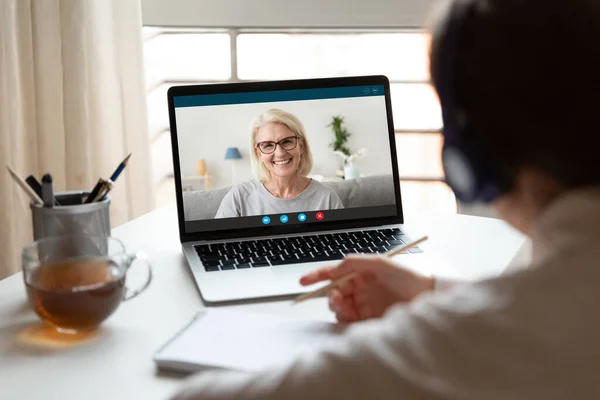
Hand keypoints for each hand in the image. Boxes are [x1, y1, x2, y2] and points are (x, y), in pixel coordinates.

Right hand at [300, 255, 434, 322]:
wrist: (428, 299)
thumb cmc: (409, 278)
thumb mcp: (381, 263)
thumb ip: (355, 262)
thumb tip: (336, 266)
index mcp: (361, 274)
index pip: (333, 274)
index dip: (317, 276)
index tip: (303, 282)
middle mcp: (360, 289)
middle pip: (333, 293)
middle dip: (330, 295)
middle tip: (337, 298)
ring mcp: (364, 306)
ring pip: (339, 309)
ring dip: (338, 308)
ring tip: (347, 308)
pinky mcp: (368, 321)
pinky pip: (349, 322)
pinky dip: (345, 320)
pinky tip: (352, 317)